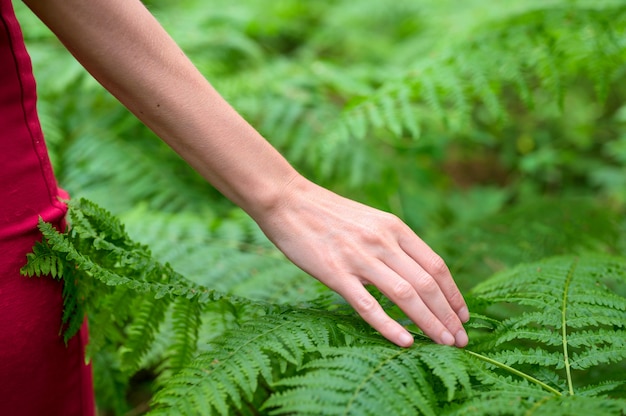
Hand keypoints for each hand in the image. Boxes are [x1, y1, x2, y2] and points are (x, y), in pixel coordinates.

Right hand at [255, 176, 469, 347]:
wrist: (288, 200)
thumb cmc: (327, 213)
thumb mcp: (369, 220)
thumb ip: (392, 242)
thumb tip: (414, 272)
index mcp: (394, 227)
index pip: (436, 265)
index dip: (454, 294)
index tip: (463, 315)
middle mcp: (382, 241)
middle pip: (427, 284)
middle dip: (449, 315)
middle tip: (461, 339)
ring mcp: (359, 257)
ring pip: (406, 295)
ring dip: (431, 323)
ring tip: (445, 343)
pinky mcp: (335, 273)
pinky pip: (368, 305)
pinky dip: (390, 325)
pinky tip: (405, 342)